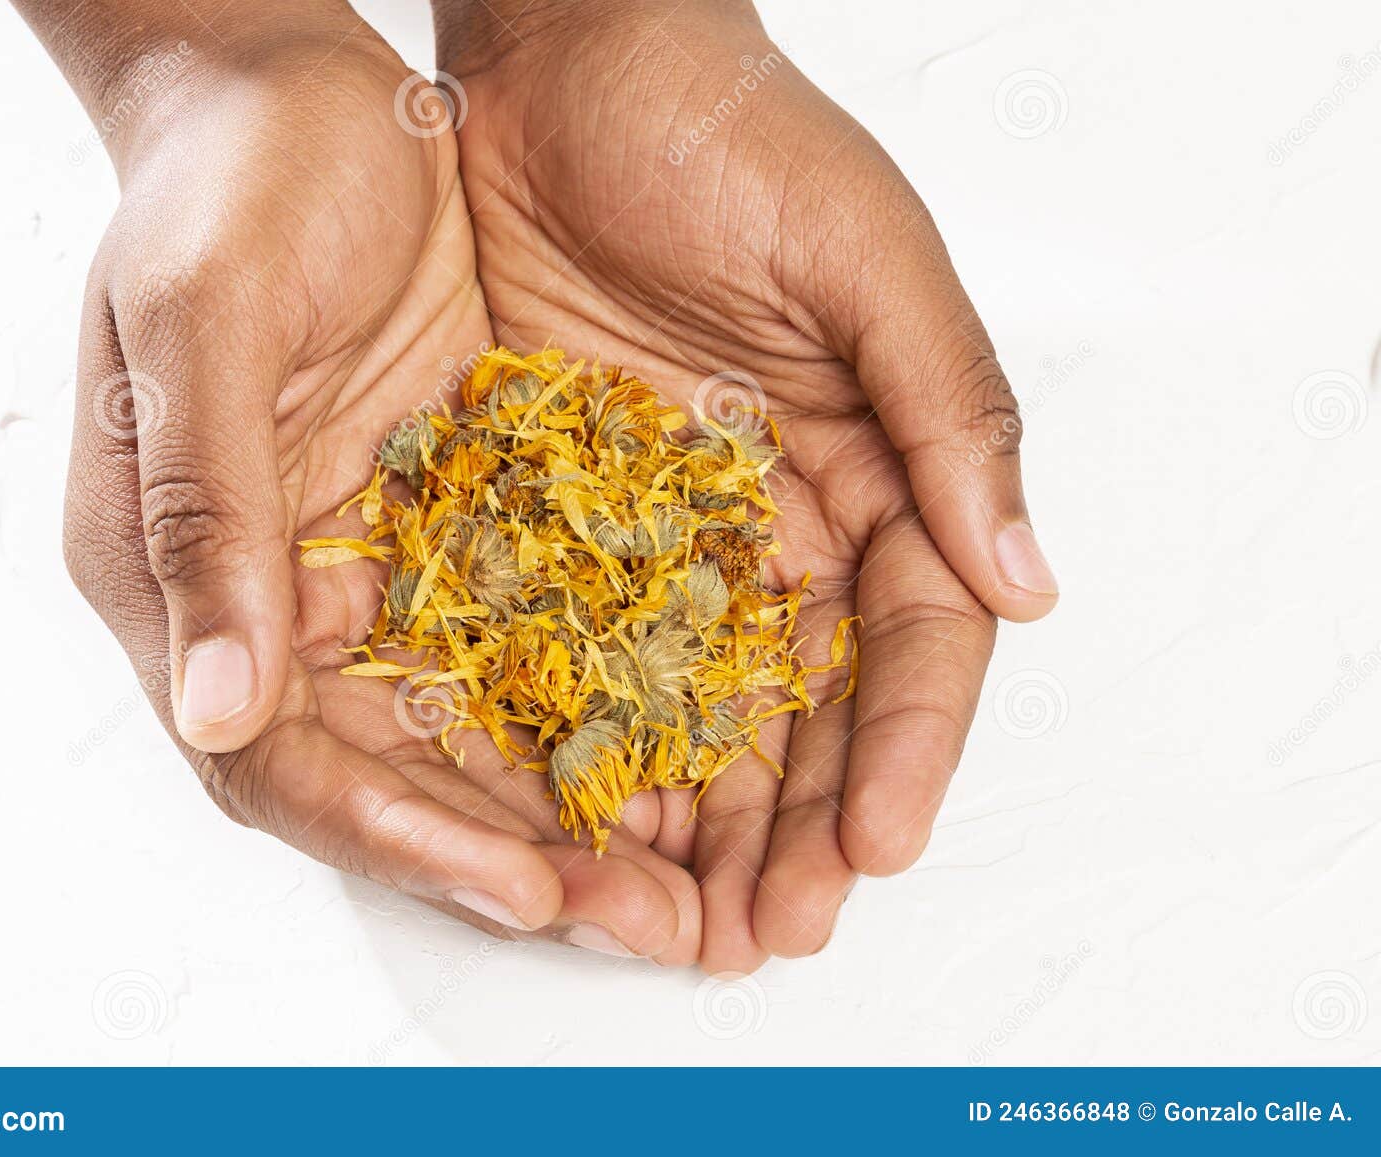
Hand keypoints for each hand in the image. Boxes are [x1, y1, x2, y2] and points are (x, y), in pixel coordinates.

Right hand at [24, 1, 700, 959]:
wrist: (296, 87)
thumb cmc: (225, 182)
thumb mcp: (202, 325)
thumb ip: (206, 513)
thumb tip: (217, 709)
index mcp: (183, 573)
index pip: (284, 757)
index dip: (399, 832)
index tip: (524, 883)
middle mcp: (272, 595)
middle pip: (391, 771)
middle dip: (511, 854)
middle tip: (651, 922)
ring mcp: (367, 561)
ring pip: (471, 723)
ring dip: (571, 803)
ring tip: (690, 872)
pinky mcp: (450, 517)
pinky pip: (527, 635)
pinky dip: (598, 697)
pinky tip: (687, 740)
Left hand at [436, 0, 1057, 971]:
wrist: (564, 69)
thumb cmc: (729, 135)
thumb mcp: (864, 259)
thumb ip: (947, 417)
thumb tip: (1028, 584)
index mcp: (872, 469)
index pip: (909, 640)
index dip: (904, 749)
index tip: (880, 846)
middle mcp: (775, 519)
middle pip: (801, 704)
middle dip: (796, 823)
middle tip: (772, 930)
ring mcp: (662, 531)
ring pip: (690, 705)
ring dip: (692, 817)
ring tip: (677, 921)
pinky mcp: (556, 518)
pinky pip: (569, 649)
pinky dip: (577, 739)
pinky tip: (570, 820)